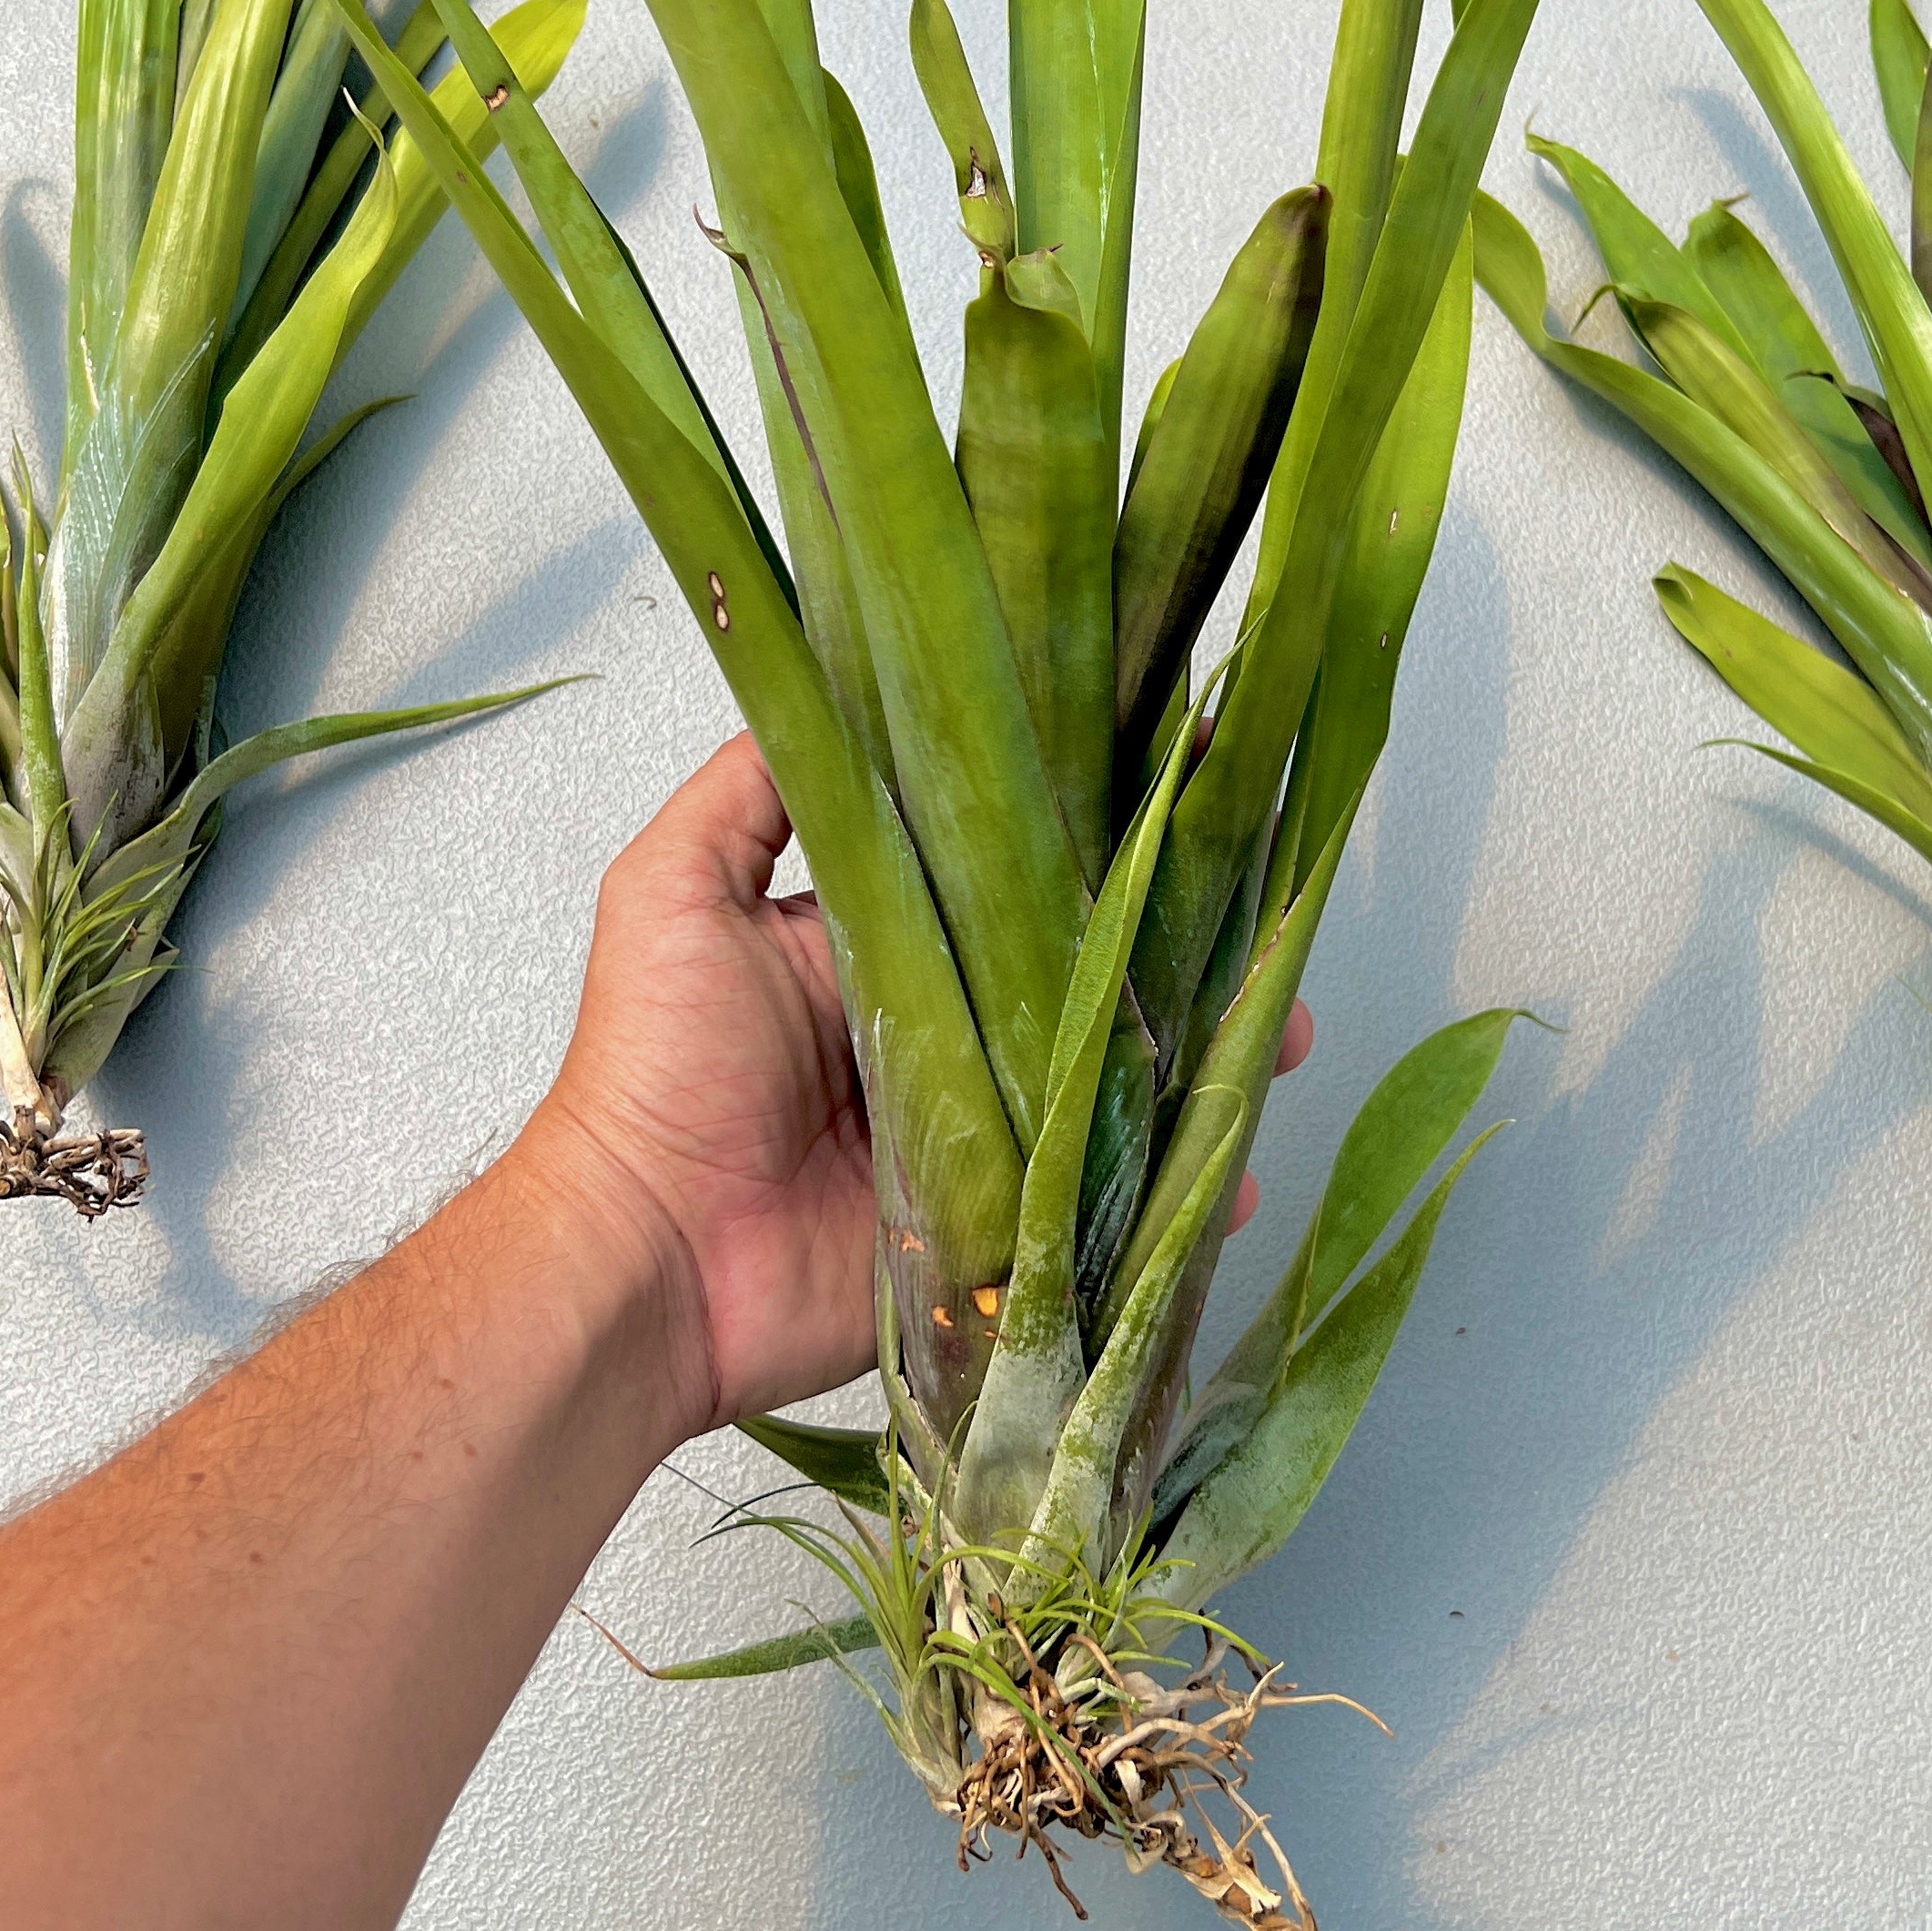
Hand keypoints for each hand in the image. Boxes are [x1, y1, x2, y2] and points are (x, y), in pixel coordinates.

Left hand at [514, 731, 1312, 1437]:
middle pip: (1085, 986)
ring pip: (1115, 1093)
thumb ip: (751, 791)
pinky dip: (1174, 1198)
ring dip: (1201, 1068)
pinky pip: (1100, 1209)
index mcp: (888, 950)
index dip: (1097, 845)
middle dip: (1181, 961)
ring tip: (1283, 1038)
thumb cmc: (654, 1067)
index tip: (1188, 797)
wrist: (648, 1256)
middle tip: (1264, 935)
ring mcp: (980, 1142)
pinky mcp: (995, 1234)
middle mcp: (946, 1037)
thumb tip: (815, 673)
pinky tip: (1231, 1170)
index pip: (1012, 878)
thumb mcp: (676, 890)